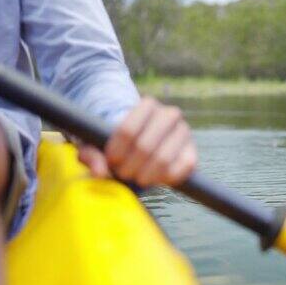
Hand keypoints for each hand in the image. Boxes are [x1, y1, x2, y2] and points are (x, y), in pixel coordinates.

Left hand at [78, 97, 196, 186]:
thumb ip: (92, 155)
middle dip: (129, 166)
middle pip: (144, 147)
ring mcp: (184, 134)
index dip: (116, 151)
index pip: (127, 131)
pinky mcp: (192, 154)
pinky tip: (155, 179)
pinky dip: (165, 179)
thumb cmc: (120, 144)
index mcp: (148, 105)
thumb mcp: (100, 145)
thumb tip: (98, 172)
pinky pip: (181, 170)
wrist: (148, 145)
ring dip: (145, 175)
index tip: (111, 161)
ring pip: (162, 159)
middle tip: (123, 174)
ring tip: (137, 178)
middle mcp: (170, 115)